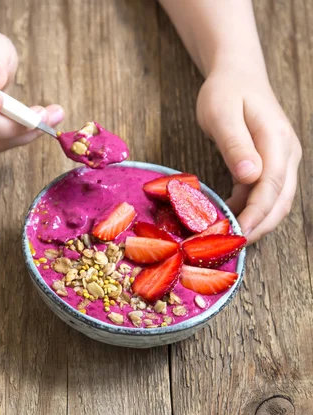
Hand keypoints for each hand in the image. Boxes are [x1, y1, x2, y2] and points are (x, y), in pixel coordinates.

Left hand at [197, 69, 301, 243]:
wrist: (237, 74)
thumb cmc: (225, 92)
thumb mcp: (221, 114)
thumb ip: (235, 145)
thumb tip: (250, 176)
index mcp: (277, 140)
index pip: (272, 186)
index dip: (256, 214)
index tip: (237, 233)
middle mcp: (287, 154)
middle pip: (281, 201)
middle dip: (259, 226)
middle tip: (233, 245)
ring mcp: (283, 161)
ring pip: (276, 202)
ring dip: (256, 222)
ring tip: (229, 236)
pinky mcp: (274, 166)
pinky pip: (266, 195)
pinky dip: (250, 210)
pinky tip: (229, 215)